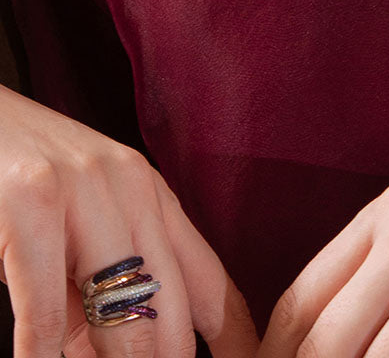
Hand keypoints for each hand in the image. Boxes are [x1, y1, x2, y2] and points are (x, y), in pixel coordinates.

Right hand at [0, 83, 258, 357]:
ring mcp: (84, 190)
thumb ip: (99, 297)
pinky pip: (47, 310)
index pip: (212, 285)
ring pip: (126, 316)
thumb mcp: (74, 229)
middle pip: (174, 310)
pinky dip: (42, 356)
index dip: (237, 343)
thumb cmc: (15, 178)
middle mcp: (130, 186)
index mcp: (150, 193)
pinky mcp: (32, 202)